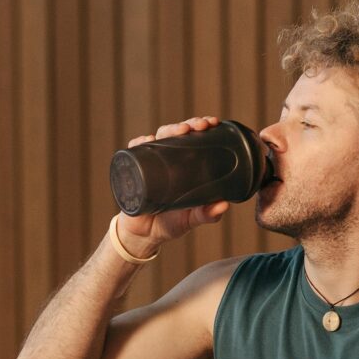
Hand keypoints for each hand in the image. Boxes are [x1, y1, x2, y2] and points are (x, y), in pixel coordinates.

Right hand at [115, 116, 231, 257]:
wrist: (144, 235)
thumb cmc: (170, 223)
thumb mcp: (192, 219)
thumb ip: (207, 213)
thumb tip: (224, 205)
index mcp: (185, 165)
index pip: (194, 139)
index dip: (202, 127)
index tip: (213, 123)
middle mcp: (168, 160)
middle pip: (177, 133)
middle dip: (189, 125)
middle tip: (201, 126)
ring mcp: (150, 163)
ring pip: (159, 137)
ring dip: (169, 129)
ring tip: (180, 131)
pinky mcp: (134, 171)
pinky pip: (135, 151)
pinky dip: (139, 143)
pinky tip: (146, 141)